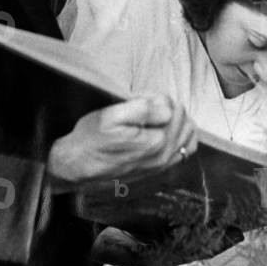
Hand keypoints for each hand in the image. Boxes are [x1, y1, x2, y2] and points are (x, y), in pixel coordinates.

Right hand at [47, 95, 196, 190]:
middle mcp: (163, 156)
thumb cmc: (92, 139)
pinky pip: (184, 150)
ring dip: (177, 120)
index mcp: (156, 142)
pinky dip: (182, 135)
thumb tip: (167, 108)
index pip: (173, 107)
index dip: (155, 97)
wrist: (78, 165)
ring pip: (188, 134)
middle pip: (183, 119)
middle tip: (144, 104)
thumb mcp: (111, 116)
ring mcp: (163, 165)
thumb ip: (143, 109)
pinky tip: (166, 129)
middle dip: (167, 107)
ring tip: (155, 115)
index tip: (138, 98)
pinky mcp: (159, 168)